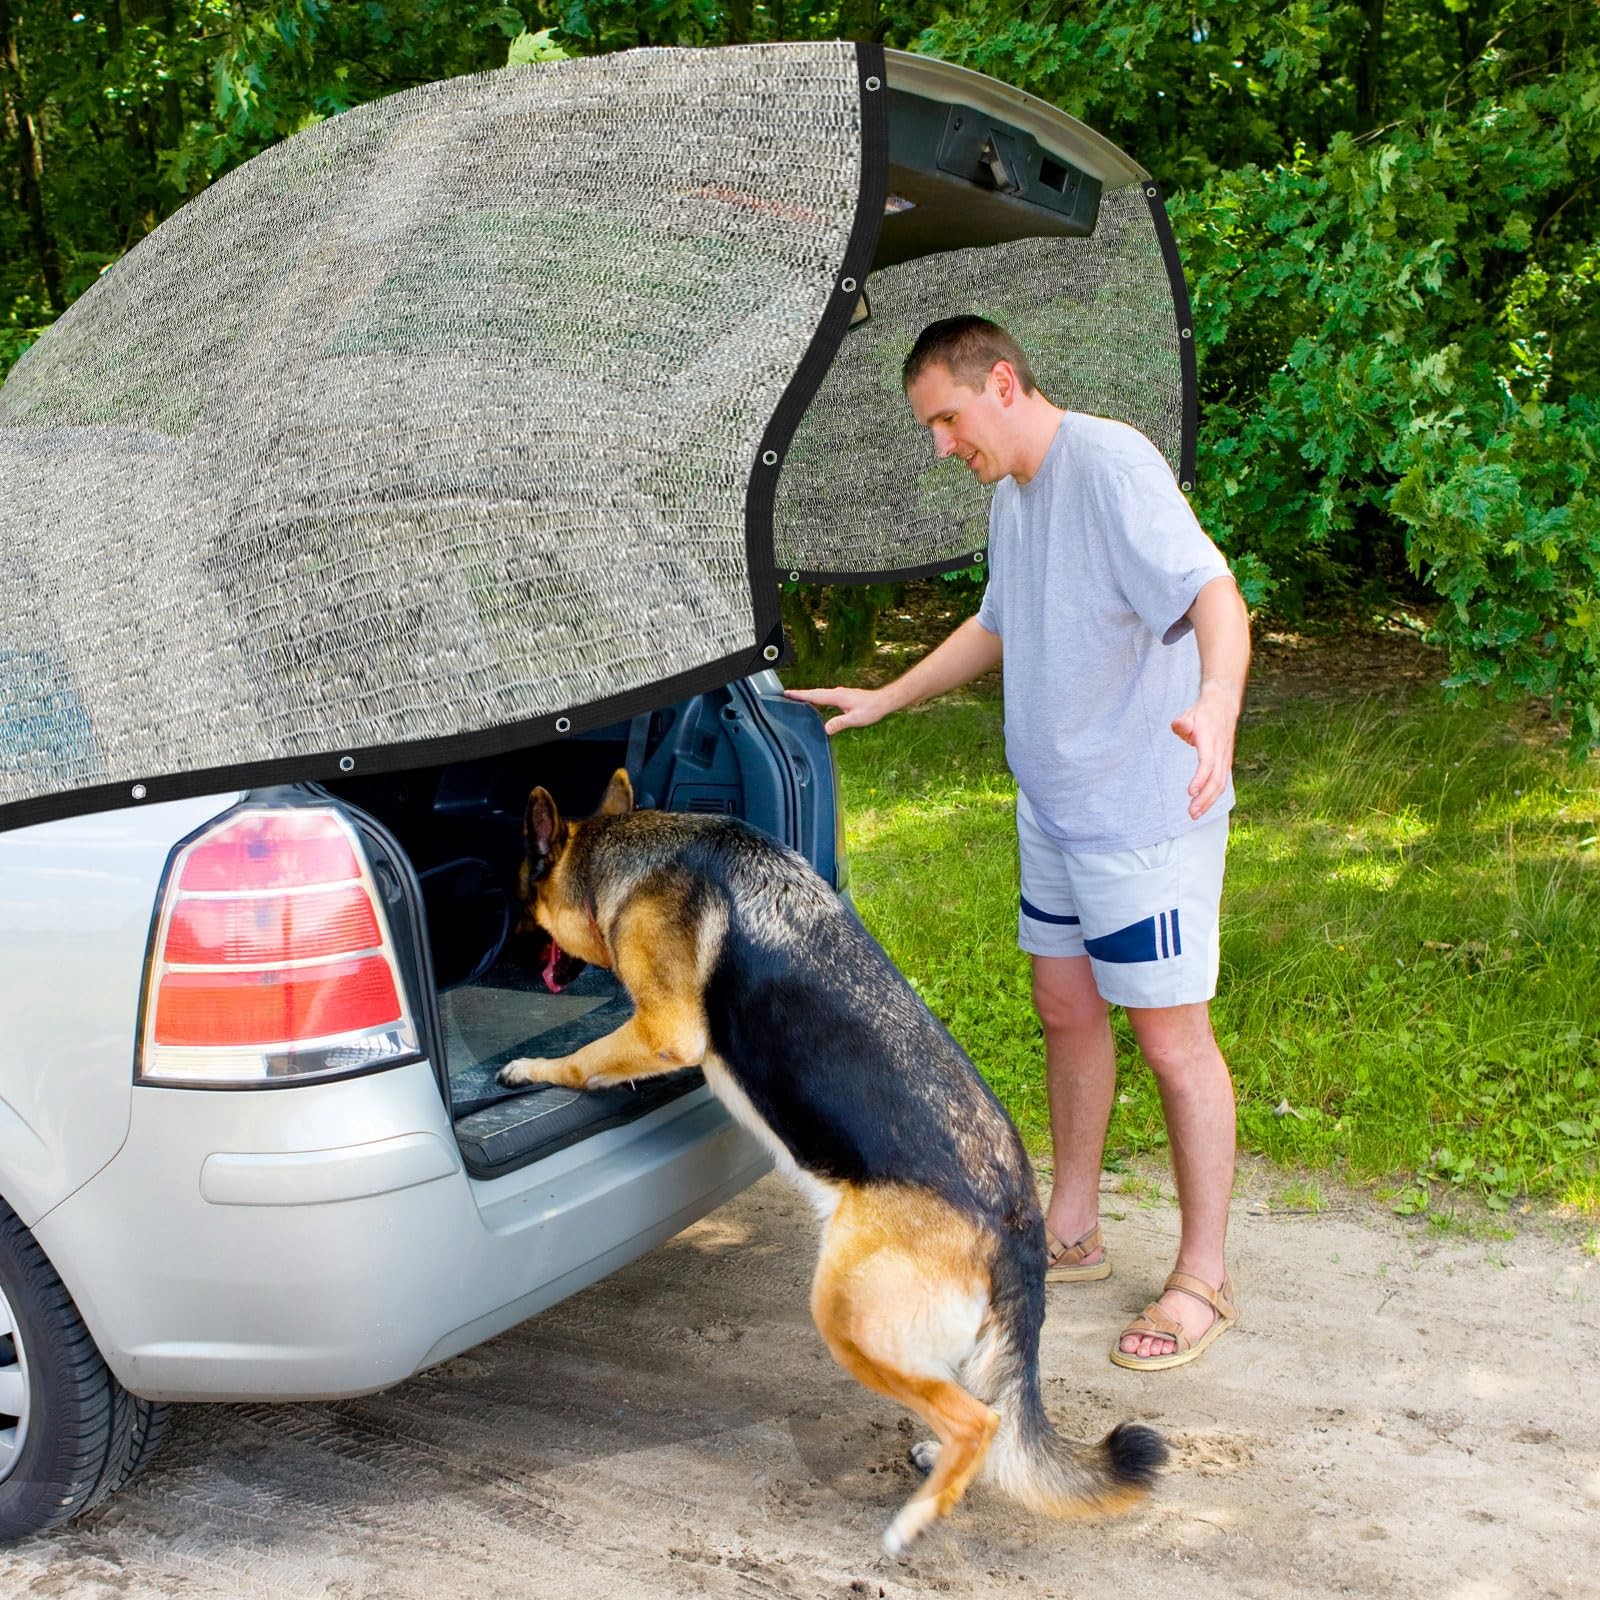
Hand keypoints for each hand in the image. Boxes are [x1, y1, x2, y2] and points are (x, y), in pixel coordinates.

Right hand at [782, 684, 891, 735]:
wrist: (883, 701)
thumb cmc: (872, 709)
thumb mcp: (856, 719)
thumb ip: (840, 723)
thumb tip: (826, 729)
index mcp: (836, 697)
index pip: (814, 695)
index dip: (799, 695)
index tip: (787, 693)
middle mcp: (836, 693)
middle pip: (814, 693)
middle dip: (799, 694)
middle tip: (785, 694)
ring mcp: (840, 693)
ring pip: (819, 694)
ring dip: (807, 696)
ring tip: (796, 699)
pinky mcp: (843, 696)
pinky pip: (825, 696)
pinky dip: (816, 698)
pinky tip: (816, 703)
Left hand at [1171, 682, 1239, 819]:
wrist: (1224, 705)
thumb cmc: (1202, 713)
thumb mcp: (1189, 713)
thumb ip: (1182, 722)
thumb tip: (1179, 726)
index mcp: (1210, 739)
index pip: (1207, 762)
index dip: (1200, 778)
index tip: (1190, 792)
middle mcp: (1220, 750)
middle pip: (1216, 779)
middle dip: (1204, 798)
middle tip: (1191, 812)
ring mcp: (1225, 757)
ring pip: (1221, 783)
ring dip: (1209, 801)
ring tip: (1195, 813)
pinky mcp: (1225, 762)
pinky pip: (1222, 782)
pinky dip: (1213, 796)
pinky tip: (1203, 805)